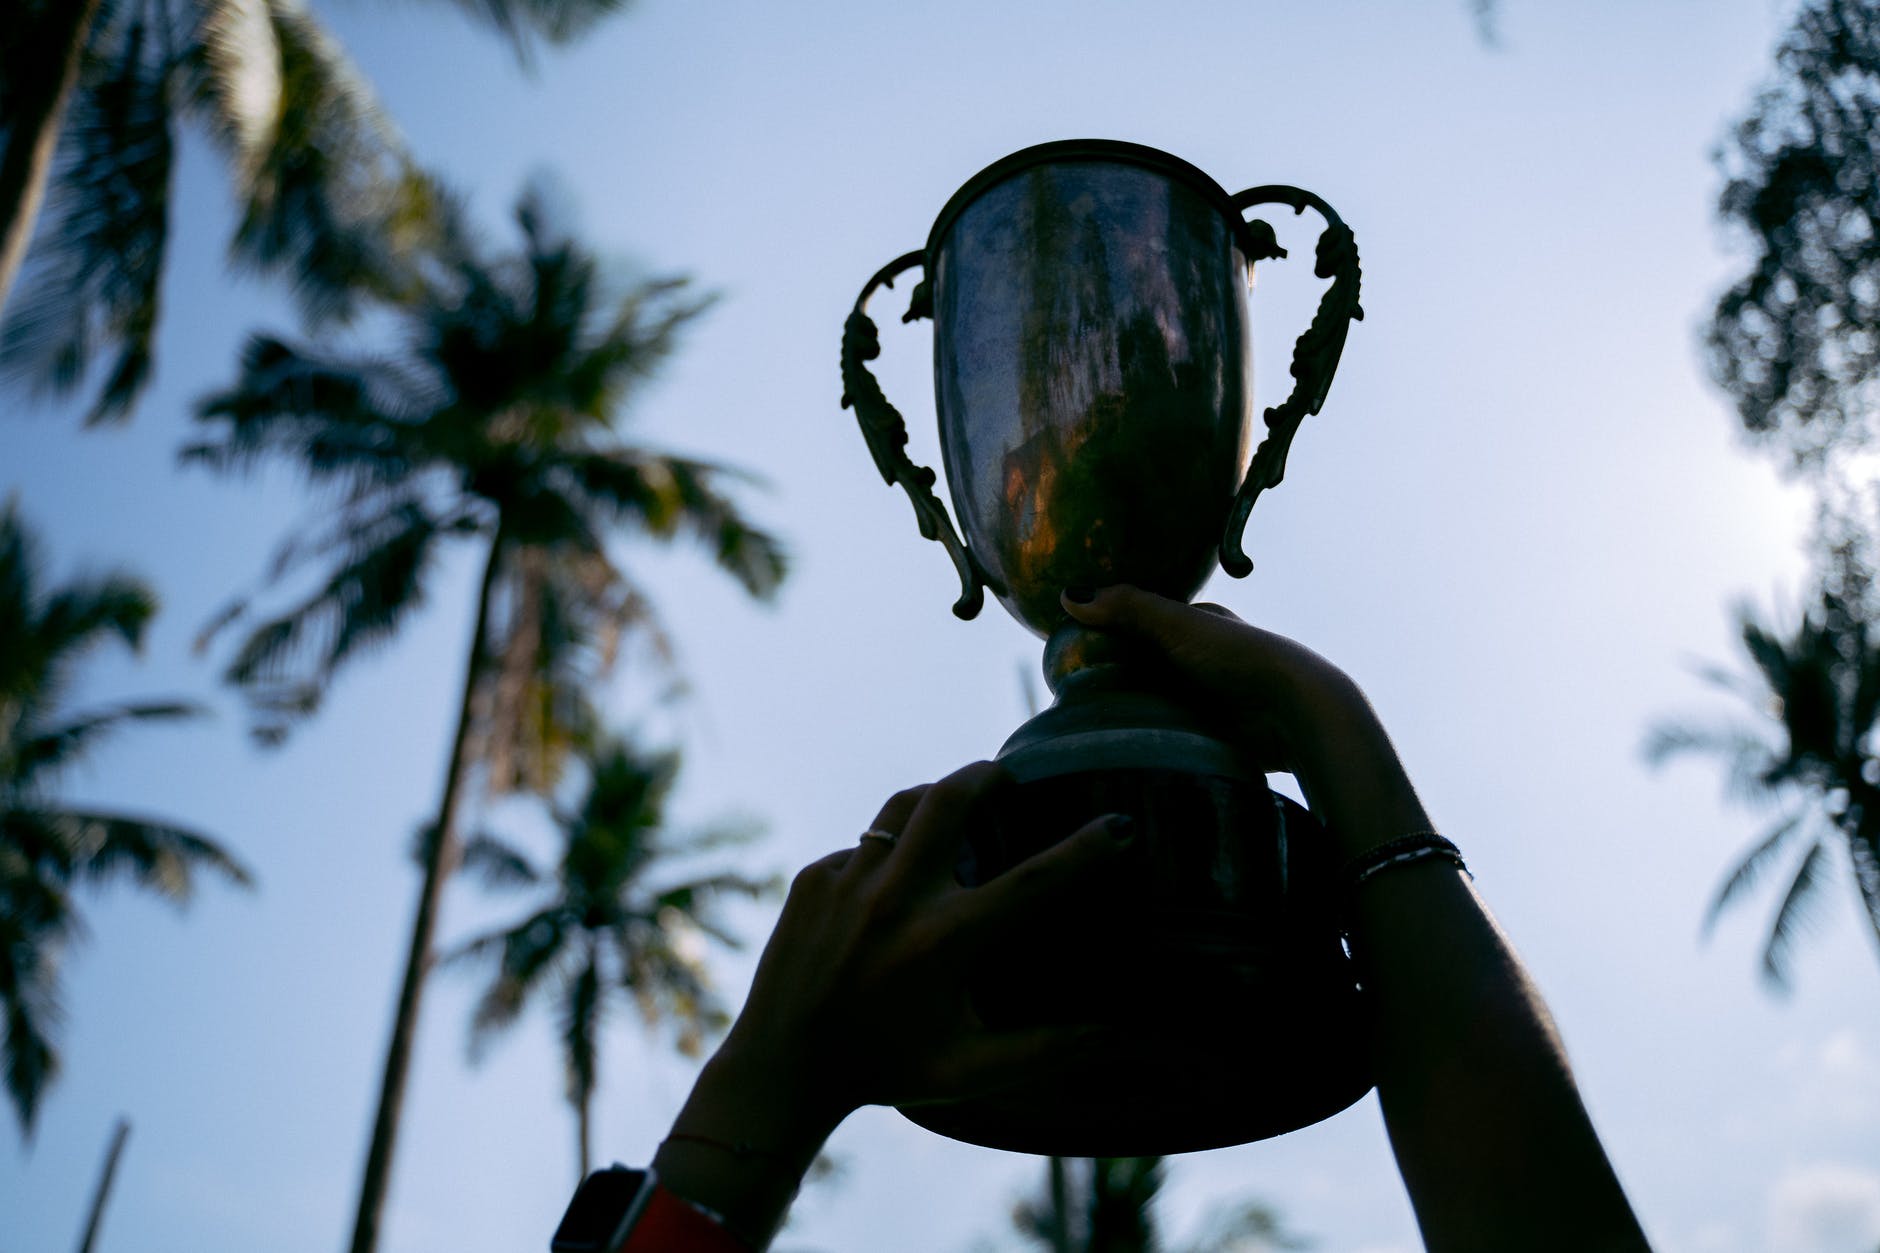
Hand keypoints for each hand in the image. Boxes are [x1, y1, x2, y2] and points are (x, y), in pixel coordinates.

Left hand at [684, 762, 1132, 1156]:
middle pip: (951, 800)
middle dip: (988, 776)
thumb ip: (1045, 1051)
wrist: (782, 1068)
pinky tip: (895, 879)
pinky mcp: (812, 879)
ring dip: (937, 797)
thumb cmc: (885, 1071)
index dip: (1086, 849)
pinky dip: (888, 853)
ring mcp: (847, 882)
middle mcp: (895, 901)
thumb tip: (1116, 1033)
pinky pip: (861, 846)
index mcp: (943, 943)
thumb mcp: (969, 1073)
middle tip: (1007, 777)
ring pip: (903, 806)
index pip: (1033, 881)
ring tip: (958, 804)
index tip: (1121, 825)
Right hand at [1060, 584, 1429, 858]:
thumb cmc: (1238, 658)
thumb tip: (1067, 595)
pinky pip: (1168, 736)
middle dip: (1112, 677)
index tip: (1068, 649)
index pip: (1142, 626)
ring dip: (1128, 712)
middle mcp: (1200, 662)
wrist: (1293, 713)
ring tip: (1083, 724)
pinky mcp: (1210, 736)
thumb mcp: (1177, 624)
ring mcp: (1205, 701)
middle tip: (1066, 692)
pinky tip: (1119, 746)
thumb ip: (1127, 608)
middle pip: (1144, 667)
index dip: (1107, 634)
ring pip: (1153, 704)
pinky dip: (1147, 738)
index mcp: (1196, 627)